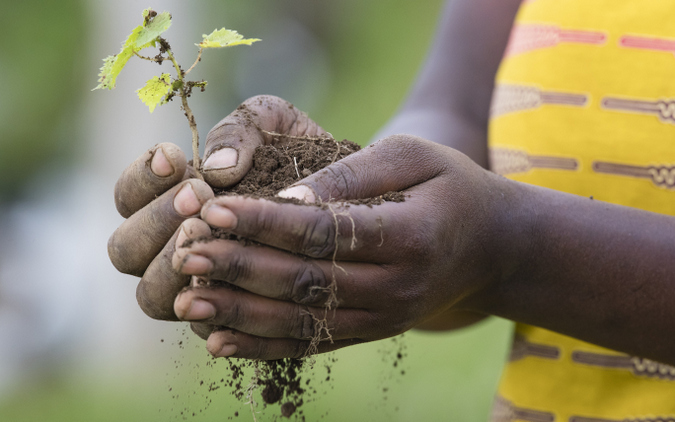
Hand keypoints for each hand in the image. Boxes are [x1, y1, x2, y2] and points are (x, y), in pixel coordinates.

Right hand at [108, 95, 329, 319]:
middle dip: (156, 221)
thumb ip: (240, 131)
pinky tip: (238, 280)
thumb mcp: (273, 124)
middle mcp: (171, 248)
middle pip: (126, 250)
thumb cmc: (300, 153)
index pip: (128, 198)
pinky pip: (204, 323)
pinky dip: (213, 304)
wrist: (346, 195)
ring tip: (211, 232)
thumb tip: (218, 169)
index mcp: (168, 201)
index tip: (174, 156)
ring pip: (152, 295)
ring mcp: (197, 285)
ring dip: (173, 264)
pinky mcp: (228, 317)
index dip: (141, 179)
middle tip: (198, 196)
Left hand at [171, 135, 512, 358]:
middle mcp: (397, 287)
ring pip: (302, 322)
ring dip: (239, 313)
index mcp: (411, 236)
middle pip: (306, 281)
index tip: (212, 207)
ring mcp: (384, 318)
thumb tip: (288, 194)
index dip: (266, 222)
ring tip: (186, 300)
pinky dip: (263, 346)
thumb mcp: (414, 155)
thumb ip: (354, 172)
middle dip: (241, 268)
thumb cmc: (451, 188)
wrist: (494, 248)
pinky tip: (219, 341)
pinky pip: (313, 345)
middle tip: (186, 253)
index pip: (326, 232)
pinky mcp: (371, 333)